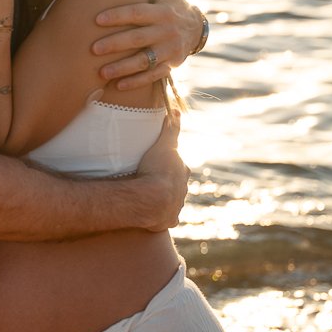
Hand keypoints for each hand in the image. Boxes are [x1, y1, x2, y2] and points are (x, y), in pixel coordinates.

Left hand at [92, 0, 203, 90]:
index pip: (137, 13)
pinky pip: (152, 76)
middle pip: (138, 39)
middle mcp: (167, 31)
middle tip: (93, 49)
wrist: (197, 26)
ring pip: (144, 61)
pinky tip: (117, 86)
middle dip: (115, 45)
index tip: (96, 19)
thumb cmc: (172, 1)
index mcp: (163, 11)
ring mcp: (169, 50)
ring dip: (122, 68)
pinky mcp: (170, 65)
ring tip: (101, 73)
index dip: (118, 16)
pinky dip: (136, 82)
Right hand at [135, 112, 188, 230]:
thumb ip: (171, 128)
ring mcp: (177, 206)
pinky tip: (151, 215)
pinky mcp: (169, 221)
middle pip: (177, 185)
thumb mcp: (164, 144)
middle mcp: (183, 190)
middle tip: (152, 180)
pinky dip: (161, 216)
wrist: (152, 199)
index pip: (179, 166)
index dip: (171, 164)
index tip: (160, 163)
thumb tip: (177, 110)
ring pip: (173, 201)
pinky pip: (166, 218)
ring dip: (164, 199)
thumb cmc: (157, 170)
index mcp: (182, 172)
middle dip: (169, 183)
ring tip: (149, 196)